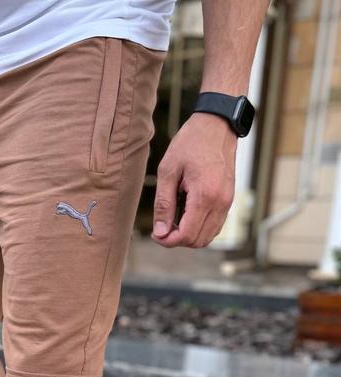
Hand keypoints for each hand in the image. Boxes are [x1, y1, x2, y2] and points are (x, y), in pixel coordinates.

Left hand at [152, 113, 236, 247]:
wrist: (217, 125)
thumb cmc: (190, 143)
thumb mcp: (168, 171)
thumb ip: (163, 204)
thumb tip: (160, 232)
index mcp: (205, 195)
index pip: (186, 235)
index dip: (168, 240)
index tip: (156, 233)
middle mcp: (220, 203)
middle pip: (198, 241)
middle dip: (177, 240)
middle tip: (162, 227)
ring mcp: (227, 202)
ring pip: (208, 237)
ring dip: (189, 236)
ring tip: (173, 221)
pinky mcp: (229, 200)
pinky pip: (215, 226)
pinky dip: (199, 228)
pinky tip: (186, 216)